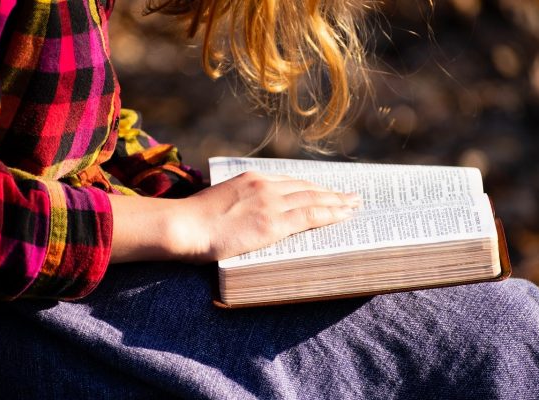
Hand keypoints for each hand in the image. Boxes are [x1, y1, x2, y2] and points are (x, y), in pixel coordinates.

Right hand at [173, 171, 360, 261]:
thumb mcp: (218, 203)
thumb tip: (246, 217)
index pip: (290, 182)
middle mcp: (265, 186)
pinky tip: (344, 215)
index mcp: (251, 179)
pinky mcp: (273, 223)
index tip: (324, 190)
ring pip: (314, 199)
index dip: (311, 187)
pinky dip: (331, 214)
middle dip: (330, 192)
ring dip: (337, 202)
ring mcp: (270, 203)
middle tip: (350, 196)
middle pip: (307, 188)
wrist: (183, 226)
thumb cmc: (192, 221)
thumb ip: (238, 205)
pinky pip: (310, 216)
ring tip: (354, 205)